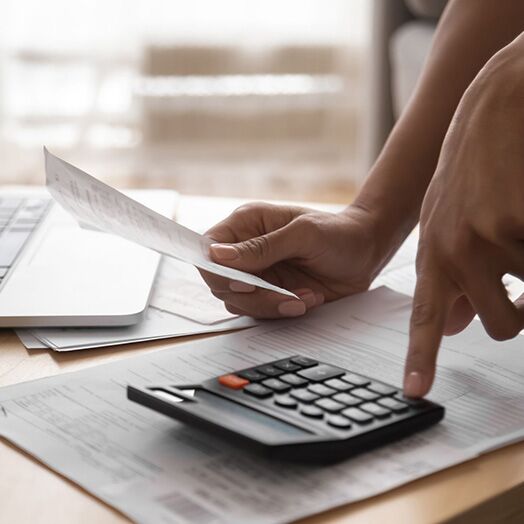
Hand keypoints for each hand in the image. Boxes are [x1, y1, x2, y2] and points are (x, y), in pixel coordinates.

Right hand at [199, 202, 387, 318]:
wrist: (366, 253)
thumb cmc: (337, 233)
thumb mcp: (303, 234)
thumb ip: (262, 246)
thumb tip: (218, 256)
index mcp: (246, 225)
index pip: (209, 249)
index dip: (216, 271)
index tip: (243, 283)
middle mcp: (246, 251)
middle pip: (219, 282)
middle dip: (252, 295)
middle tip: (283, 295)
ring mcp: (257, 274)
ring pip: (238, 302)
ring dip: (271, 306)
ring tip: (305, 296)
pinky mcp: (270, 294)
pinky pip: (261, 312)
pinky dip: (283, 311)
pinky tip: (309, 298)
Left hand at [404, 44, 523, 396]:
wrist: (495, 106)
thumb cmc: (475, 170)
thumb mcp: (449, 222)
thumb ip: (452, 276)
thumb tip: (454, 326)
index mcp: (435, 253)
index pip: (425, 316)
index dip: (421, 357)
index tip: (413, 391)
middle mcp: (454, 250)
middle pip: (499, 325)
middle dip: (517, 310)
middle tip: (517, 272)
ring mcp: (487, 236)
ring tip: (513, 219)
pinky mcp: (517, 222)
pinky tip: (521, 204)